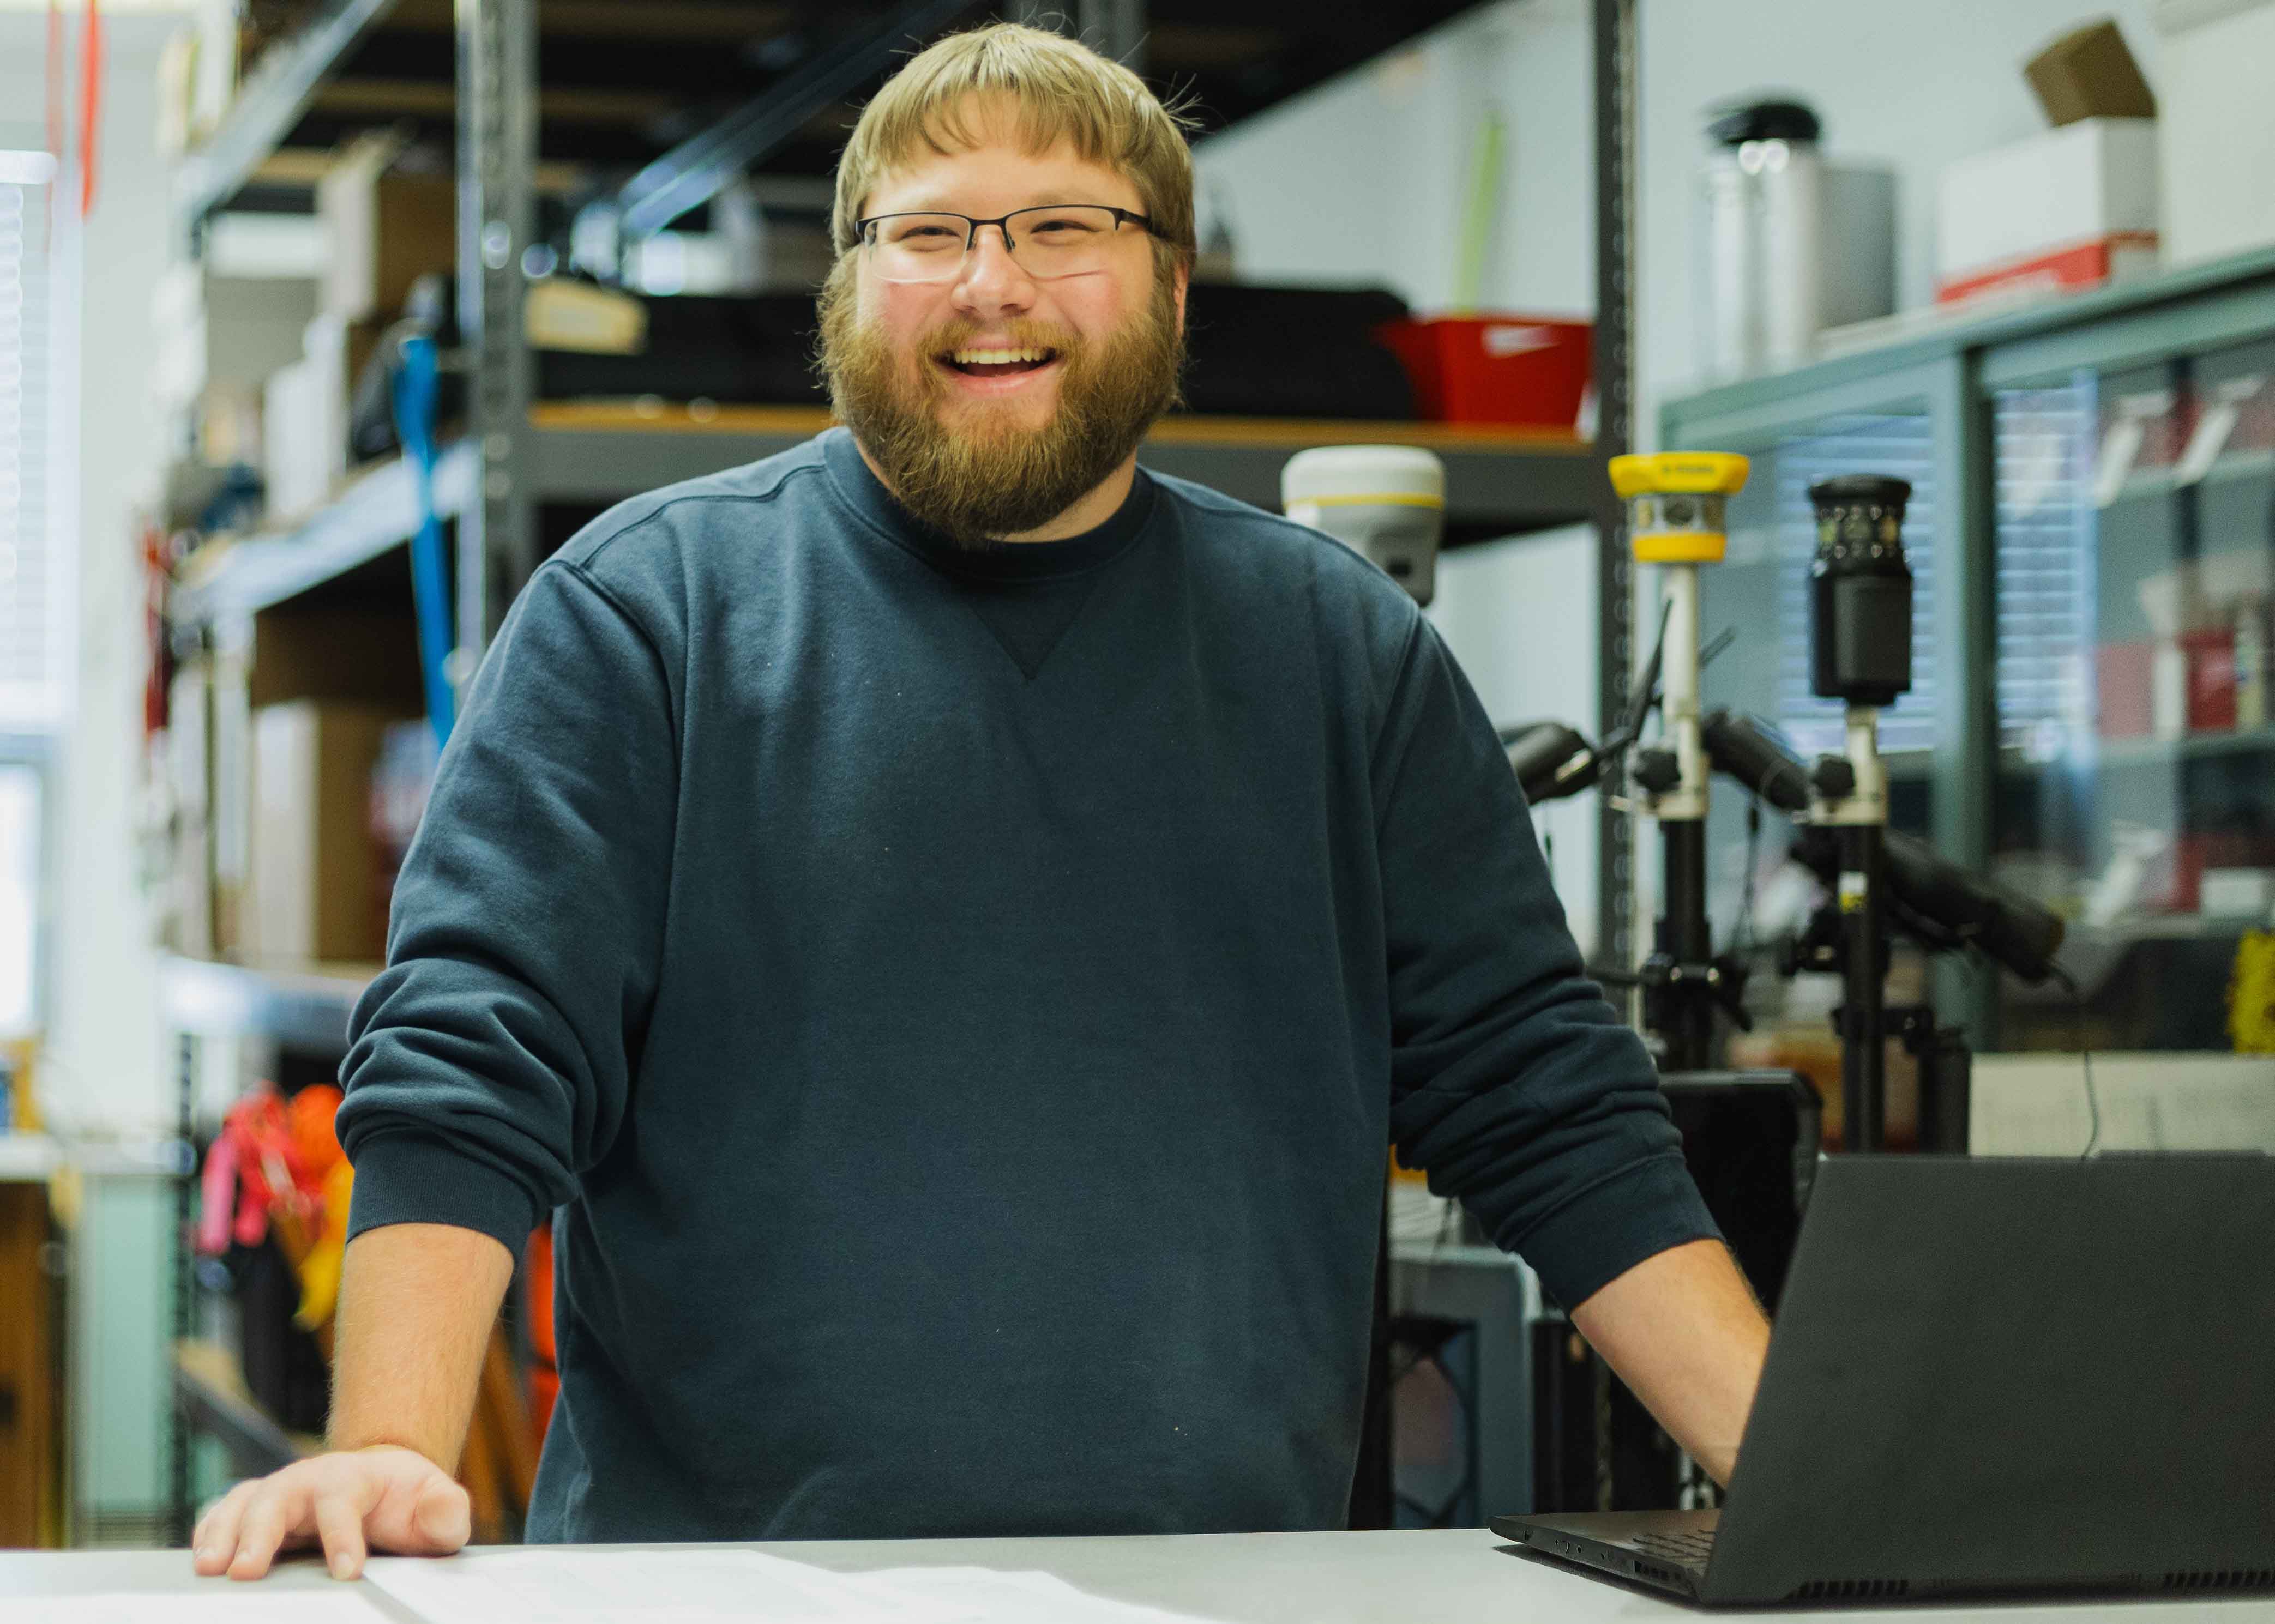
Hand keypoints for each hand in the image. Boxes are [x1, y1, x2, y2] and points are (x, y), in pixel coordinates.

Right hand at [191, 1445, 470, 1580]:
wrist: (383, 1483)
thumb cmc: (407, 1499)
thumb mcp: (435, 1502)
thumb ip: (445, 1510)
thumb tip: (441, 1514)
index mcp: (355, 1477)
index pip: (344, 1503)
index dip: (343, 1537)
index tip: (346, 1572)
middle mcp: (310, 1478)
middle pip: (280, 1498)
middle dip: (260, 1533)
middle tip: (245, 1571)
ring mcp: (280, 1492)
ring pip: (245, 1503)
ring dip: (223, 1533)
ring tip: (209, 1567)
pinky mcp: (257, 1509)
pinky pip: (225, 1513)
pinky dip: (208, 1531)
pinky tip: (199, 1558)